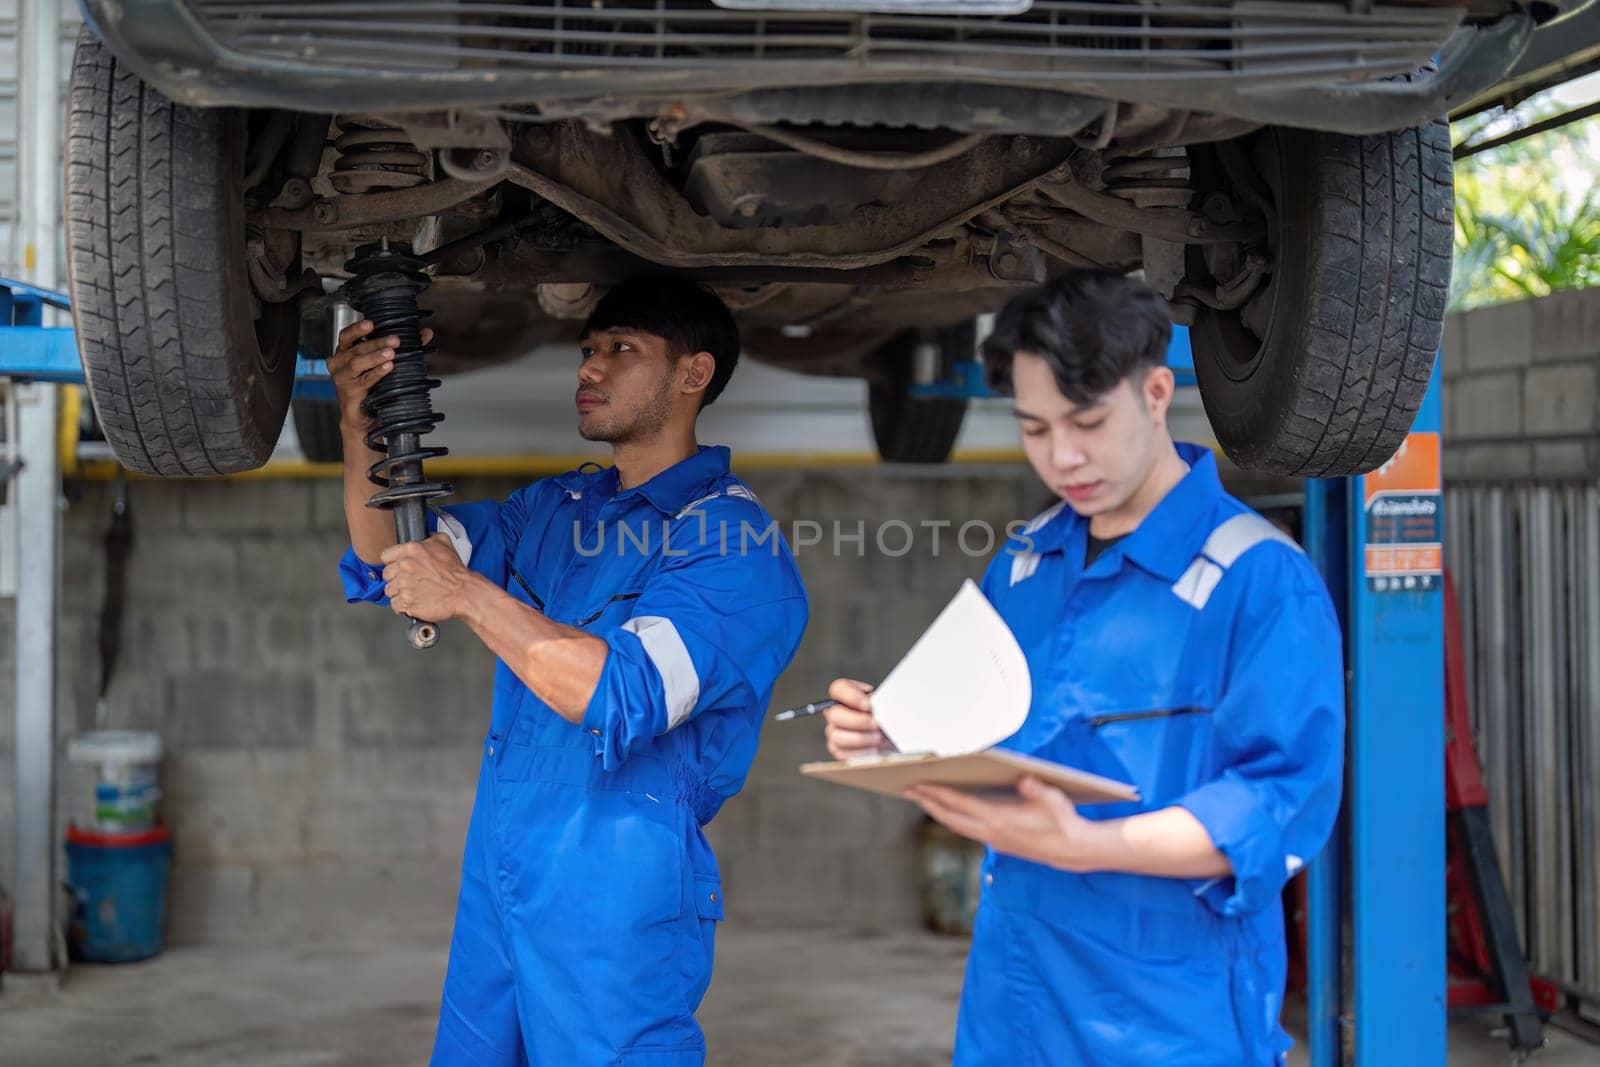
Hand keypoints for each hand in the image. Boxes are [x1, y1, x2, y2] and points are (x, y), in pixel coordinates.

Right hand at [326, 320, 433, 429]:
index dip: (357, 329)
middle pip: (357, 348)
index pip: (347, 336)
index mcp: (345, 352)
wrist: (362, 417)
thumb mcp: (385, 362)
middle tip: (395, 340)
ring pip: (358, 362)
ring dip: (376, 356)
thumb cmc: (371, 386)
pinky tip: (388, 367)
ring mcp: (342, 378)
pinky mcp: (348, 392)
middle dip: (377, 343)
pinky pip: (364, 380)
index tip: (371, 324)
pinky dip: (377, 372)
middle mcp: (339, 363)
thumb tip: (427, 333)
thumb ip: (404, 346)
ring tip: (391, 353)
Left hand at [381, 534, 472, 621]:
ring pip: (389, 591)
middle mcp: (405, 566)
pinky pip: (395, 605)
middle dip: (396, 578)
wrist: (464, 592)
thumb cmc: (456, 572)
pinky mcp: (406, 601)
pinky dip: (403, 605)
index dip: (392, 562)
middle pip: (386, 575)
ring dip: (399, 592)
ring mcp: (404, 585)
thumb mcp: (445, 544)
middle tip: (409, 581)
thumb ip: (430, 538)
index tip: (397, 567)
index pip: (386, 556)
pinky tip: (413, 601)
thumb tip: (426, 536)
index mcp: (411, 550)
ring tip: (413, 592)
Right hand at [822, 678, 893, 759]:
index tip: (868, 705)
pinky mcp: (838, 749)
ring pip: (837, 736)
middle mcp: (835, 712)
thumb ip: (878, 701)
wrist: (892, 735)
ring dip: (860, 738)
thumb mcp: (885, 703)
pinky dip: (860, 752)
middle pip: (835, 714)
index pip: (838, 689)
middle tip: (876, 725)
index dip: (851, 696)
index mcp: (845, 694)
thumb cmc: (886, 716)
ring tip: (878, 739)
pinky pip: (842, 753)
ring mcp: (834, 731)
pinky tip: (873, 749)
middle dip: (858, 721)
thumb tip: (876, 707)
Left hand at [906, 775, 1102, 871]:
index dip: (938, 793)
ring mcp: (993, 840)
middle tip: (907, 789)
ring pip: (957, 826)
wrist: (1073, 850)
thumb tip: (1024, 779)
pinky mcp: (998, 843)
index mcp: (999, 819)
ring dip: (937, 812)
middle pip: (951, 818)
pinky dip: (953, 819)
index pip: (961, 804)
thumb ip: (1036, 789)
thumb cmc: (1063, 821)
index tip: (919, 784)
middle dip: (928, 803)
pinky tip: (948, 811)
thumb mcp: (1053, 800)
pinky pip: (967, 829)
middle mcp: (991, 833)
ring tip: (921, 798)